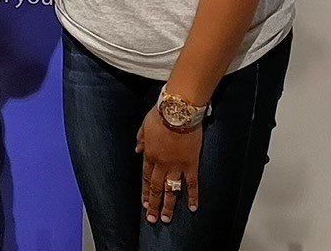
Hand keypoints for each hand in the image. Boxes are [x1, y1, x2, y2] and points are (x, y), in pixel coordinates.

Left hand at [136, 107, 202, 223]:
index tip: (144, 204)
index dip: (146, 191)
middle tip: (152, 219)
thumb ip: (141, 139)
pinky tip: (193, 208)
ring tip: (167, 219)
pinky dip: (193, 196)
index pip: (146, 177)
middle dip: (154, 204)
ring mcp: (177, 165)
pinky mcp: (191, 164)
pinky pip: (192, 183)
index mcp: (150, 154)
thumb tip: (137, 149)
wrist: (178, 111)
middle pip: (157, 187)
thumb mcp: (145, 125)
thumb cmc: (161, 114)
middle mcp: (162, 164)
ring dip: (169, 205)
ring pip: (172, 190)